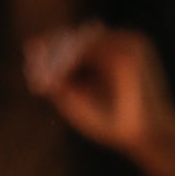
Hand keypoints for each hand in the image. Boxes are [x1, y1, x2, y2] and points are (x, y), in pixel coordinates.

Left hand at [25, 23, 174, 175]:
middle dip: (53, 54)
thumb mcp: (74, 100)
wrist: (143, 137)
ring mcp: (126, 44)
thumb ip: (56, 75)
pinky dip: (78, 53)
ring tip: (46, 72)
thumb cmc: (111, 125)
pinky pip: (99, 41)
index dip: (50, 56)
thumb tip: (32, 47)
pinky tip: (64, 68)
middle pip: (75, 39)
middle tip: (34, 68)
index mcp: (103, 60)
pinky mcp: (135, 44)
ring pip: (84, 39)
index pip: (71, 48)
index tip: (31, 70)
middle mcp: (115, 48)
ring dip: (62, 54)